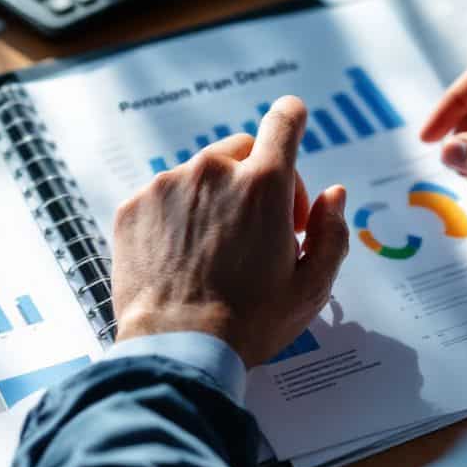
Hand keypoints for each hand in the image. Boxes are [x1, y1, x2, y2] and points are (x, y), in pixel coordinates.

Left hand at [111, 96, 348, 367]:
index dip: (292, 118)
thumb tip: (333, 195)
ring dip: (214, 199)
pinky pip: (163, 196)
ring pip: (199, 174)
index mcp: (263, 185)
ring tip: (217, 250)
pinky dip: (176, 216)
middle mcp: (212, 172)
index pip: (284, 121)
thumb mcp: (312, 286)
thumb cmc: (249, 322)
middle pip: (242, 150)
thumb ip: (331, 232)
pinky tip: (183, 256)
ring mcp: (166, 186)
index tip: (291, 124)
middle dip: (257, 180)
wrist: (176, 348)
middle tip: (261, 229)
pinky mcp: (133, 206)